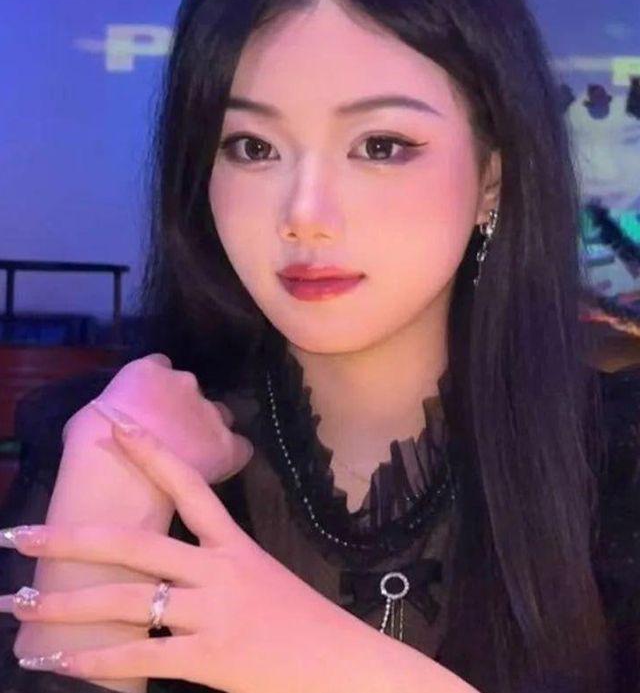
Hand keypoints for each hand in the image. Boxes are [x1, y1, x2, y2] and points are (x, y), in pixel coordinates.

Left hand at [0, 410, 340, 692]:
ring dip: (68, 604)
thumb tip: (166, 571)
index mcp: (234, 544)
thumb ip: (216, 565)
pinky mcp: (208, 658)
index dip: (151, 453)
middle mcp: (219, 569)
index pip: (189, 486)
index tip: (114, 427)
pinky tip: (60, 661)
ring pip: (126, 601)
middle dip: (74, 538)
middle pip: (136, 544)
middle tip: (23, 534)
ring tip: (23, 603)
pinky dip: (95, 661)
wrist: (340, 663)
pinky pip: (140, 655)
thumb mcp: (260, 576)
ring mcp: (212, 612)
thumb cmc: (299, 622)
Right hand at [64, 353, 253, 485]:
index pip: (161, 367)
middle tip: (168, 438)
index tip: (149, 409)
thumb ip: (114, 411)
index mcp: (149, 370)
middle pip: (191, 391)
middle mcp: (185, 383)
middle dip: (183, 410)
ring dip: (207, 430)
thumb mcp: (90, 414)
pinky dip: (231, 455)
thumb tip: (115, 421)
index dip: (156, 390)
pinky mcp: (226, 444)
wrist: (116, 476)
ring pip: (219, 416)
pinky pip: (240, 446)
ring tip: (192, 457)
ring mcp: (208, 412)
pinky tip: (217, 469)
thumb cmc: (89, 445)